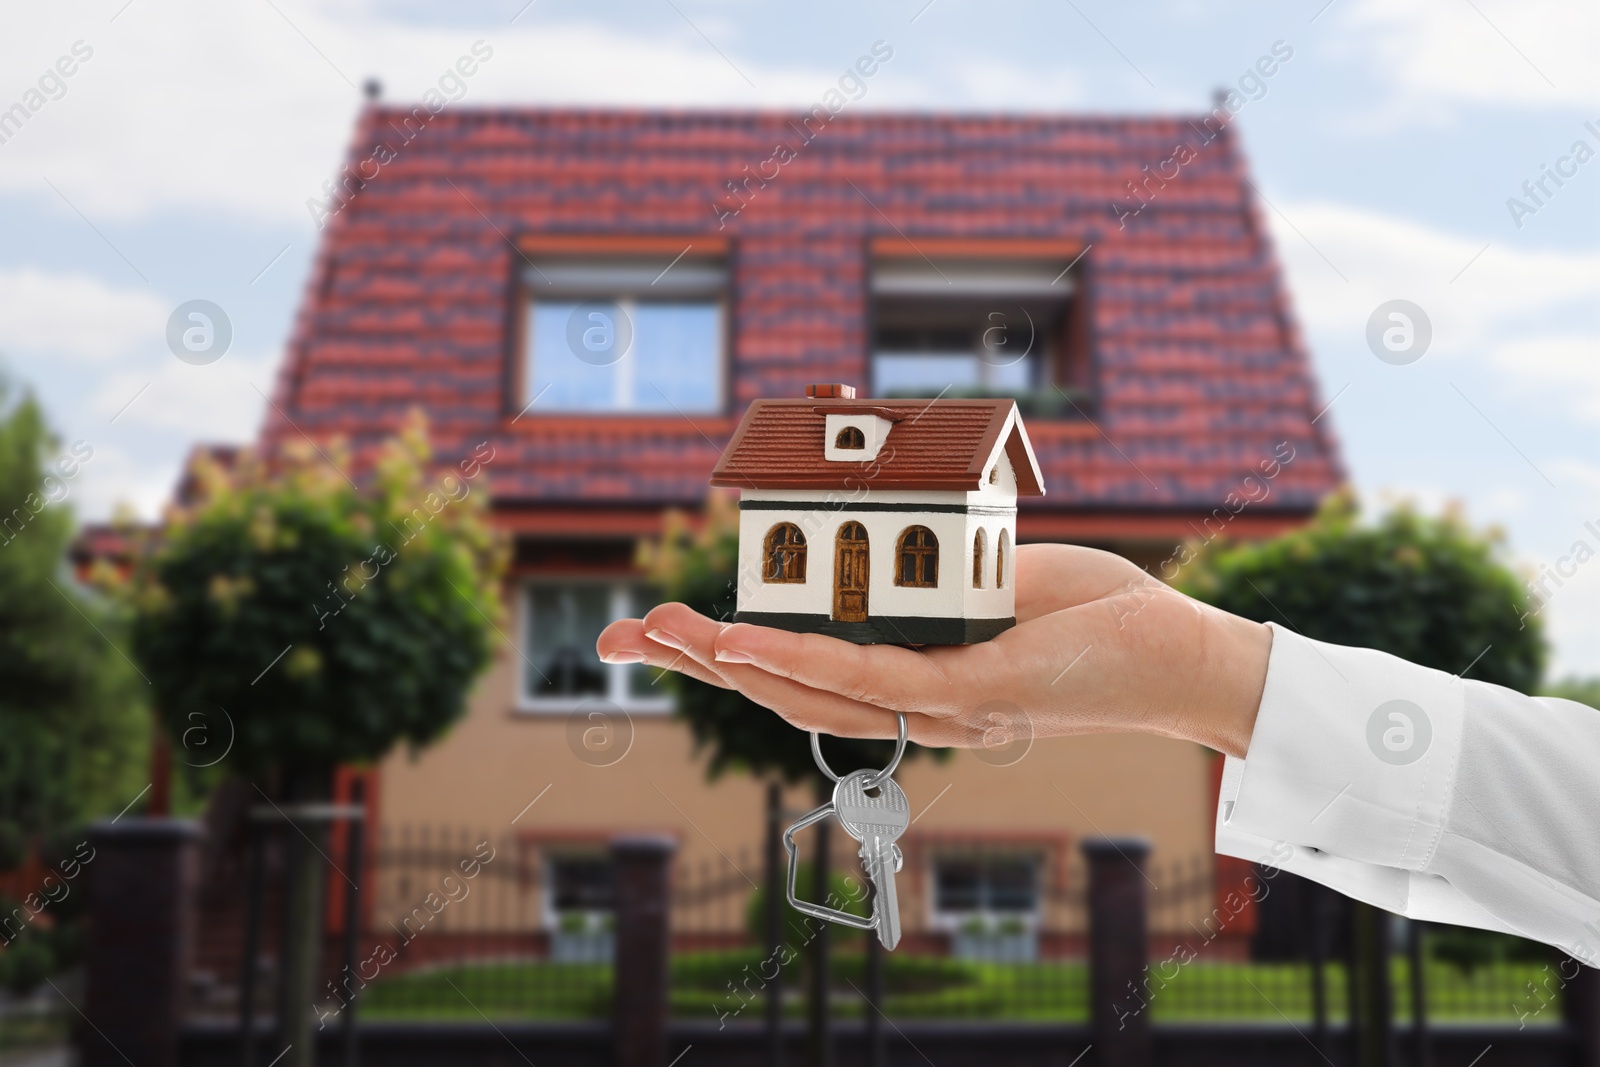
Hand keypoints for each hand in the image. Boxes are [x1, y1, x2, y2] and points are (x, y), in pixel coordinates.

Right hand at [596, 543, 1271, 757]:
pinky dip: (808, 662)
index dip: (724, 656)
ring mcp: (942, 703)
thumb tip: (873, 535)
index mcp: (911, 673)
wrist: (1178, 646)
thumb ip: (923, 570)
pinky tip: (751, 643)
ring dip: (734, 665)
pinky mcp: (978, 691)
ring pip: (816, 691)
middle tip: (620, 637)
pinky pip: (880, 680)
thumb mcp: (987, 573)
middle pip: (787, 690)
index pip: (800, 669)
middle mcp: (915, 702)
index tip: (657, 630)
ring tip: (664, 637)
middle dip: (699, 664)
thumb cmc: (1089, 609)